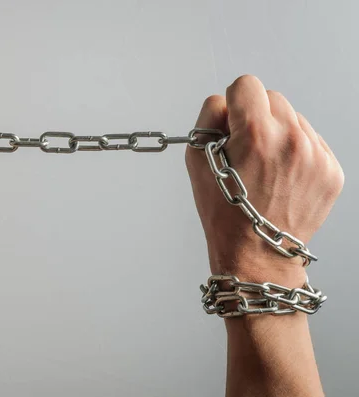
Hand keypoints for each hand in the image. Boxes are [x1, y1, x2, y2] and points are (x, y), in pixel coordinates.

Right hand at [186, 75, 343, 284]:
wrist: (257, 253)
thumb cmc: (224, 214)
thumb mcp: (195, 163)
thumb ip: (208, 120)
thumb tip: (224, 103)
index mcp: (255, 134)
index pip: (246, 85)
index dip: (232, 103)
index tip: (230, 123)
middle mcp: (291, 139)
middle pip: (272, 97)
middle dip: (255, 117)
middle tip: (245, 150)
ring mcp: (316, 155)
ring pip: (294, 117)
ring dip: (277, 133)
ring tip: (264, 167)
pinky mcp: (332, 169)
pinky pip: (311, 140)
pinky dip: (295, 151)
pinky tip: (281, 176)